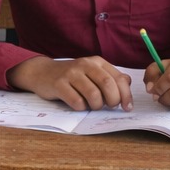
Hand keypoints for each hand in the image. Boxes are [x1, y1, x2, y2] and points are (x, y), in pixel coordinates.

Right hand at [8, 55, 131, 111]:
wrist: (42, 72)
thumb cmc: (71, 76)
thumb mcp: (92, 72)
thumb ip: (110, 76)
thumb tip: (128, 83)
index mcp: (97, 62)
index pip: (119, 78)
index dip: (126, 95)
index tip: (127, 107)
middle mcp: (85, 64)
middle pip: (108, 85)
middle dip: (113, 101)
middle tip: (109, 107)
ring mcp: (71, 74)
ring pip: (93, 94)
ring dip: (96, 106)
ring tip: (92, 106)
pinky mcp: (58, 84)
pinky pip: (76, 101)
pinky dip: (81, 107)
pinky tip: (78, 104)